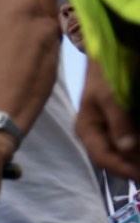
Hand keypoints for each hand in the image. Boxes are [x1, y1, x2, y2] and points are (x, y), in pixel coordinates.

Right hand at [76, 56, 139, 180]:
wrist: (112, 54)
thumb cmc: (105, 74)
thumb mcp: (110, 96)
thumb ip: (119, 122)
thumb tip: (127, 148)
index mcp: (88, 130)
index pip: (103, 157)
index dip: (123, 169)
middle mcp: (100, 134)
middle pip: (118, 157)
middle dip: (135, 166)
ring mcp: (114, 130)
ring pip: (128, 151)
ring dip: (139, 157)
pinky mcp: (127, 125)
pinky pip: (135, 139)